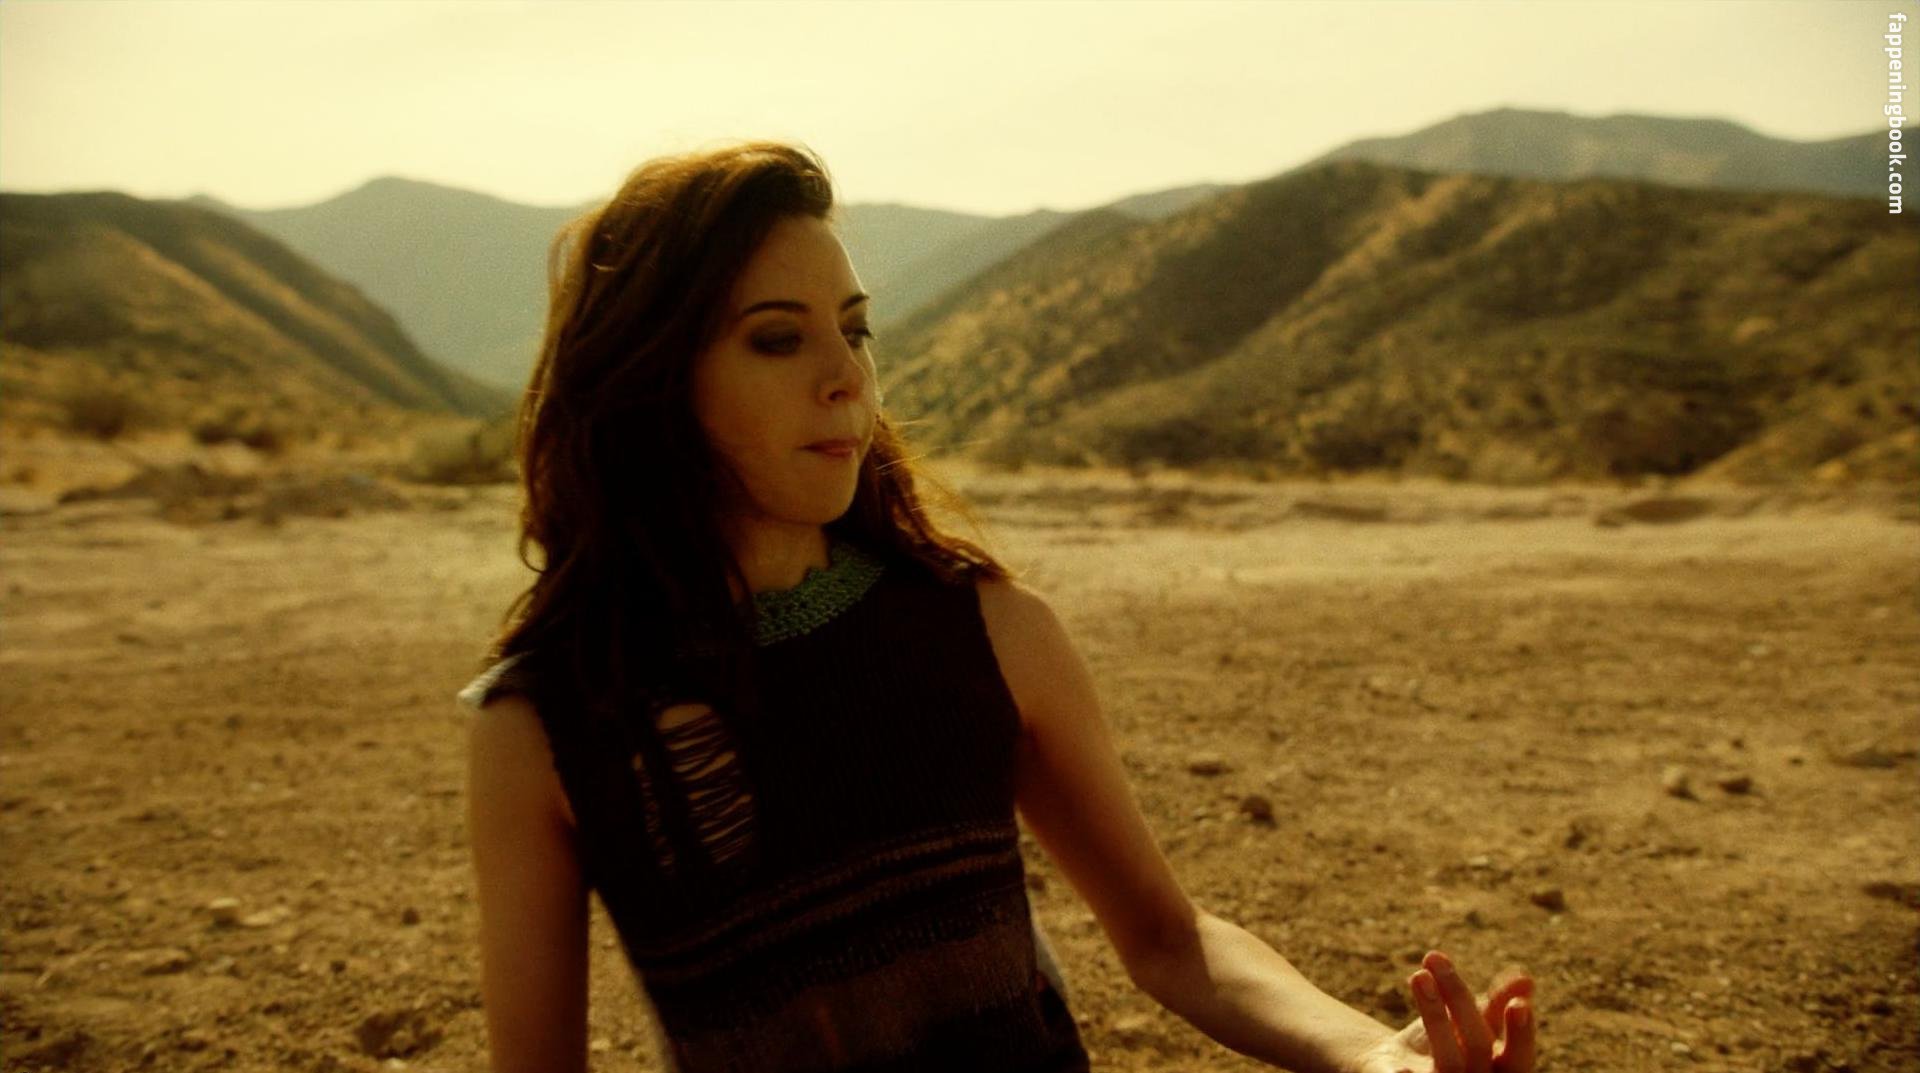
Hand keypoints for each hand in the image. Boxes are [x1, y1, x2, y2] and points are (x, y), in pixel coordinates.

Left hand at [1350, 951, 1535, 1072]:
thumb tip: (1526, 979)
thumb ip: (1497, 1003)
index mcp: (1501, 1071)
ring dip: (1434, 1015)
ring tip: (1419, 976)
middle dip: (1462, 1003)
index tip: (1518, 1004)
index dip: (1520, 1034)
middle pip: (1478, 1047)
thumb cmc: (1447, 1042)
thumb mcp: (1472, 1020)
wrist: (1395, 1066)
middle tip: (1439, 959)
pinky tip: (1402, 1068)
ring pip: (1447, 1060)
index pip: (1519, 1058)